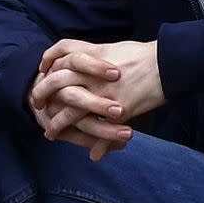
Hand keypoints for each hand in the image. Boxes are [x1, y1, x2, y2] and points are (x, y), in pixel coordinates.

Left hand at [34, 38, 164, 155]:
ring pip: (72, 109)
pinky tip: (92, 154)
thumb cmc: (142, 55)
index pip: (60, 54)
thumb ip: (95, 57)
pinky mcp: (119, 109)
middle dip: (43, 93)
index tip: (40, 73)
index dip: (47, 63)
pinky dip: (97, 145)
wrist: (166, 63)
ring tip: (51, 133)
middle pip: (58, 80)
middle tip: (36, 105)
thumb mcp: (114, 49)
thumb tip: (81, 61)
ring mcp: (104, 92)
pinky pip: (101, 130)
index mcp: (93, 55)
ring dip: (59, 123)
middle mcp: (94, 73)